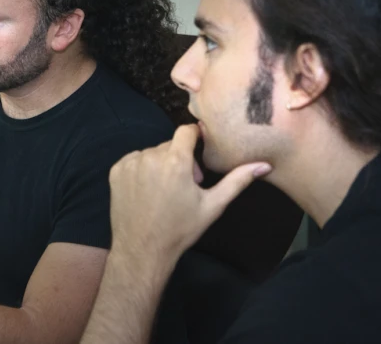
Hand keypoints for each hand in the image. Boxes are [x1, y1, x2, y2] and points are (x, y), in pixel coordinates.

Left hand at [108, 124, 271, 267]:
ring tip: (164, 191)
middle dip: (179, 158)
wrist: (142, 249)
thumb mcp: (212, 206)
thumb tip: (264, 165)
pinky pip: (134, 160)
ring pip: (151, 152)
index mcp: (176, 160)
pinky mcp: (116, 170)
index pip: (187, 130)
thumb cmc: (181, 229)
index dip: (195, 137)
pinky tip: (147, 191)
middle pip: (170, 145)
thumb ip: (237, 181)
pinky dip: (141, 170)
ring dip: (159, 164)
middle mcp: (150, 156)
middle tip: (184, 185)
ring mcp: (130, 163)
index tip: (199, 150)